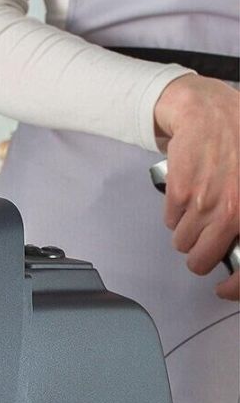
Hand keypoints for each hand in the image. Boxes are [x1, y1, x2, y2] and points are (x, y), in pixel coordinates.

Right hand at [154, 74, 239, 300]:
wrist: (211, 113)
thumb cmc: (238, 145)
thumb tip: (236, 246)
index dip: (234, 287)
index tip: (225, 289)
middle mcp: (234, 210)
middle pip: (202, 260)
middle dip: (199, 256)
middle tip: (202, 243)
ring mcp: (207, 203)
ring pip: (182, 243)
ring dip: (185, 233)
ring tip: (196, 211)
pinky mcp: (182, 195)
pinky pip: (170, 223)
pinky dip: (174, 215)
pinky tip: (186, 197)